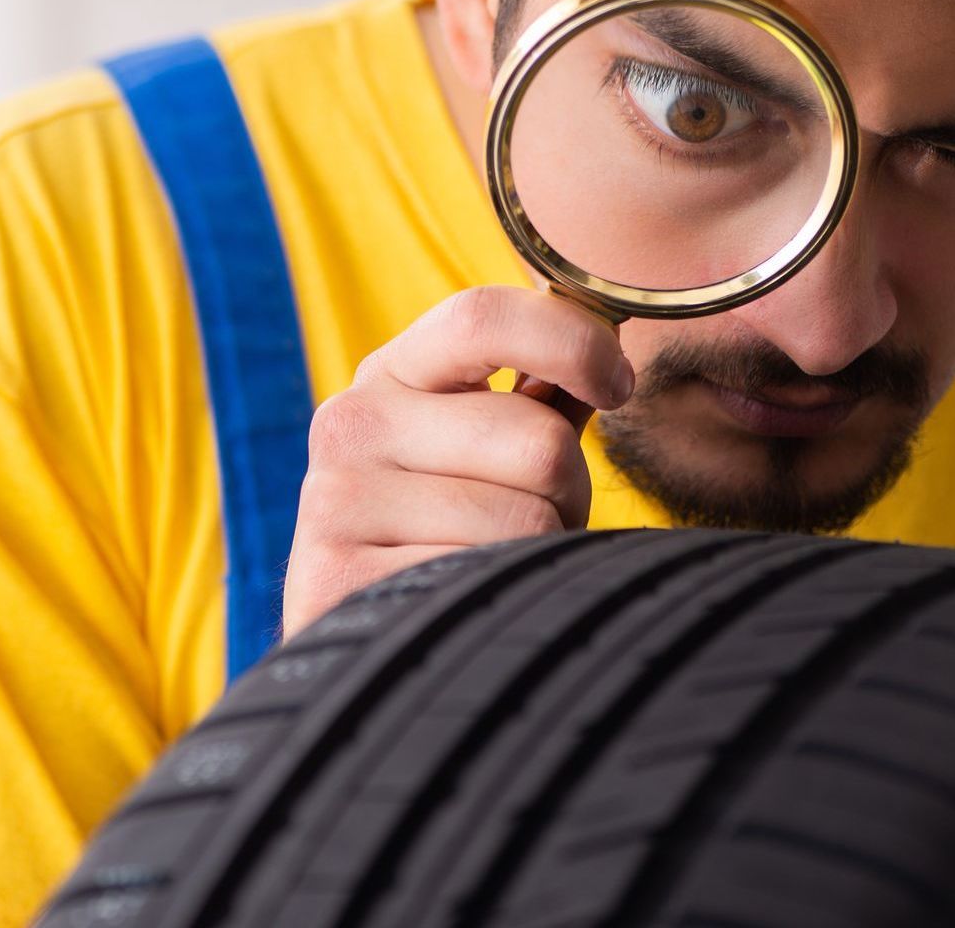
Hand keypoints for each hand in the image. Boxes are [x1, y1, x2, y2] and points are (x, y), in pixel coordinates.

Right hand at [283, 286, 634, 637]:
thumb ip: (538, 394)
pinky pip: (491, 578)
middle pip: (538, 441)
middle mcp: (351, 425)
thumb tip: (607, 341)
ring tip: (496, 560)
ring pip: (526, 518)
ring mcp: (338, 502)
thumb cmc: (441, 525)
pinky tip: (467, 598)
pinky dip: (505, 594)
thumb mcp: (476, 445)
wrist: (362, 635)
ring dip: (539, 550)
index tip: (616, 384)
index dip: (574, 343)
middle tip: (533, 517)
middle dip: (567, 490)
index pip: (483, 318)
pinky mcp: (341, 578)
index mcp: (389, 375)